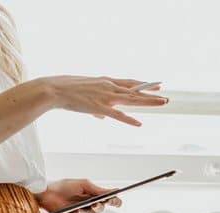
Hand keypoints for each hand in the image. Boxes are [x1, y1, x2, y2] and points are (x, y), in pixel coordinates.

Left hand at [35, 179, 121, 212]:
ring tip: (75, 210)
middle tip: (94, 204)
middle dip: (98, 207)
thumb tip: (115, 191)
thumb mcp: (83, 185)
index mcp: (96, 196)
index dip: (115, 201)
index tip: (112, 201)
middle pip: (102, 210)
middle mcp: (92, 206)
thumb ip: (99, 190)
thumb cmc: (64, 186)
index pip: (112, 201)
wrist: (47, 194)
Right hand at [39, 76, 168, 126]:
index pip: (130, 83)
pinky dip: (128, 119)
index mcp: (105, 81)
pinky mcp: (98, 107)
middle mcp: (108, 87)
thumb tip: (103, 116)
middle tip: (166, 98)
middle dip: (152, 95)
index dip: (144, 85)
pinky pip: (117, 115)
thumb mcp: (86, 94)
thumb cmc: (67, 90)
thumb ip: (98, 105)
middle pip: (135, 91)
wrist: (53, 89)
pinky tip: (139, 123)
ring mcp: (105, 96)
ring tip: (162, 104)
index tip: (156, 85)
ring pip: (132, 100)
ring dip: (148, 102)